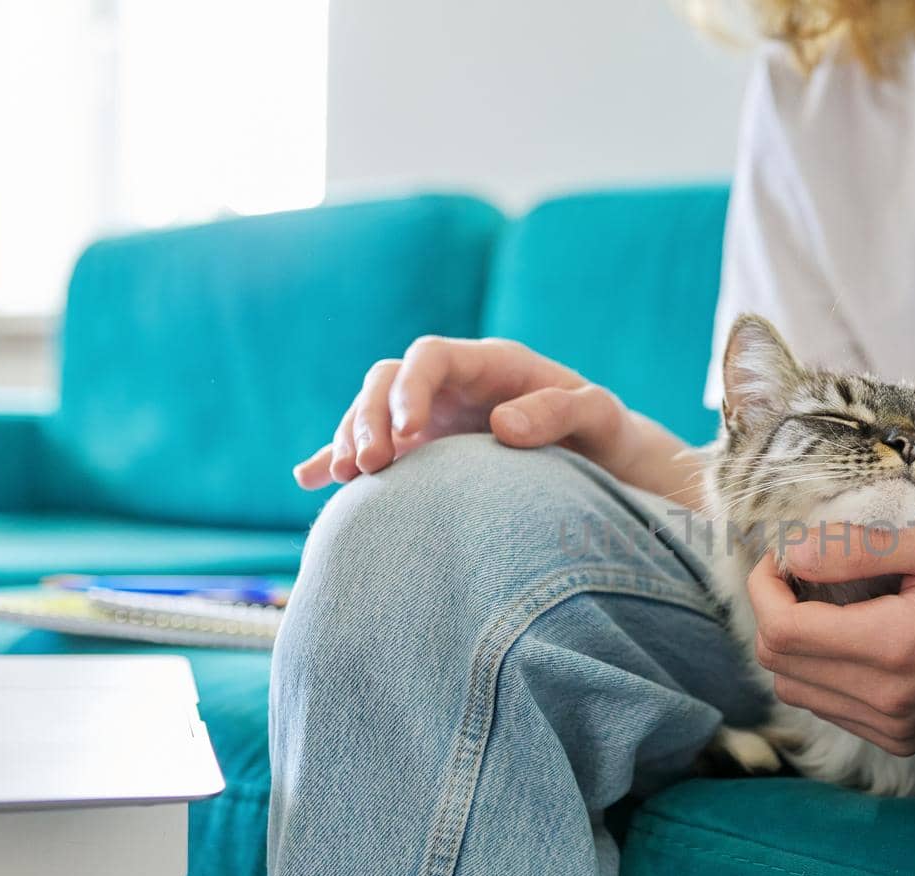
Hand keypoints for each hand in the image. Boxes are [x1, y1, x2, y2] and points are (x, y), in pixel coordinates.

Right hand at [293, 336, 631, 488]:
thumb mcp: (599, 415)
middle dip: (366, 417)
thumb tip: (502, 424)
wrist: (604, 460)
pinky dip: (339, 460)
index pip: (430, 357)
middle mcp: (453, 386)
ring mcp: (434, 418)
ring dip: (349, 441)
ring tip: (344, 478)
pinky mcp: (426, 450)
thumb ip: (560, 410)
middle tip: (366, 465)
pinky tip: (310, 479)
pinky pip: (373, 449)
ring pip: (372, 414)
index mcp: (490, 364)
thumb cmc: (605, 432)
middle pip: (387, 382)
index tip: (406, 432)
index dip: (410, 387)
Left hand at [747, 516, 914, 755]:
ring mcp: (894, 728)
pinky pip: (828, 705)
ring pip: (796, 688)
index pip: (782, 631)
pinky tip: (859, 634)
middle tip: (807, 571)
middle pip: (779, 663)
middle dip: (777, 611)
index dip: (766, 588)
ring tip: (836, 601)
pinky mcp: (900, 739)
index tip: (783, 556)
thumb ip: (861, 546)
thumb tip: (793, 555)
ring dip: (798, 642)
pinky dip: (824, 667)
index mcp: (896, 647)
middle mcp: (889, 701)